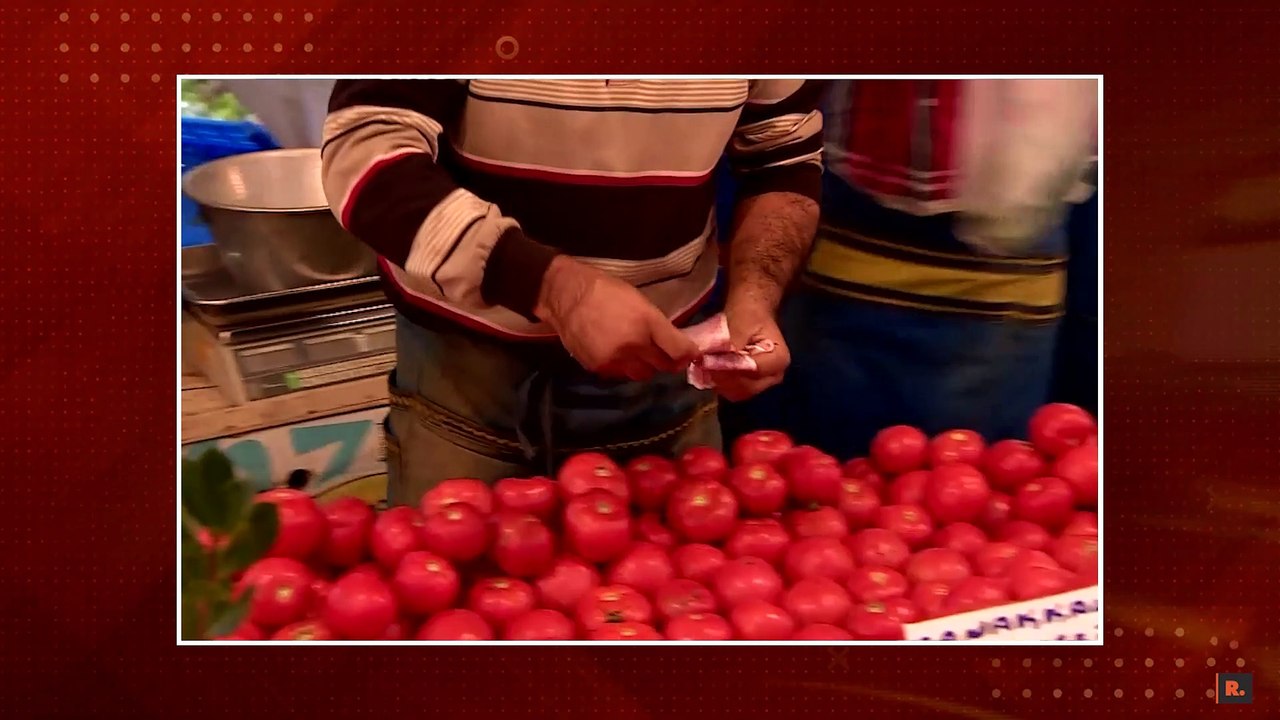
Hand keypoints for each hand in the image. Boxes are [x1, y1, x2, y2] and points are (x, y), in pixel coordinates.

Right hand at [534, 256, 700, 380]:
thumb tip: (675, 343)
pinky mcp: (598, 367)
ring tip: (640, 355)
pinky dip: (624, 368)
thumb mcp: (639, 300)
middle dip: (667, 362)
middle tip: (666, 355)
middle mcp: (634, 345)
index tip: (691, 355)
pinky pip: (620, 374)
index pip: (679, 350)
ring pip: (642, 375)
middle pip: (662, 366)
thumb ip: (658, 324)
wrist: (565, 295)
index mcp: (647, 322)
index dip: (688, 354)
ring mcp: (615, 359)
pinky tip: (619, 354)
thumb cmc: (605, 290)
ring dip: (645, 367)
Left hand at [706, 299, 790, 401]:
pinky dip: (719, 383)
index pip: (754, 371)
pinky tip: (708, 369)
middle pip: (746, 387)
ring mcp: (761, 383)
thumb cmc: (749, 315)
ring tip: (704, 365)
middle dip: (723, 377)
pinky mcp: (749, 385)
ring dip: (719, 381)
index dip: (730, 367)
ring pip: (737, 392)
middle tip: (704, 363)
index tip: (709, 360)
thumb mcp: (742, 322)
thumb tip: (719, 359)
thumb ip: (734, 341)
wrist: (751, 314)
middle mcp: (774, 376)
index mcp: (779, 359)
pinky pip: (732, 391)